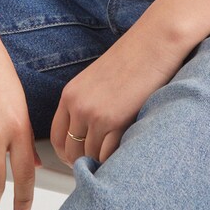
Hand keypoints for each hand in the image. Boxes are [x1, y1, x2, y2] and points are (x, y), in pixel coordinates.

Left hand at [50, 21, 193, 166]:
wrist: (153, 43)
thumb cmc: (132, 58)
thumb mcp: (97, 79)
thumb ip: (87, 103)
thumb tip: (87, 132)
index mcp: (70, 94)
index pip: (56, 136)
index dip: (66, 153)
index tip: (77, 159)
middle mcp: (78, 106)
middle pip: (71, 151)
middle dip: (83, 162)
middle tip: (98, 165)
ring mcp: (95, 114)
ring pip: (90, 156)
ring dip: (101, 161)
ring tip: (114, 160)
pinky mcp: (116, 121)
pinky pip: (108, 154)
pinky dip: (115, 160)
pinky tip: (124, 154)